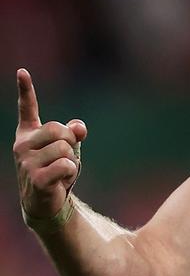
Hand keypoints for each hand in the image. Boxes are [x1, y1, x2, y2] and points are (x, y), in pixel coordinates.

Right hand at [13, 68, 86, 218]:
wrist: (45, 203)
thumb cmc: (55, 172)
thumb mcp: (67, 149)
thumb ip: (74, 133)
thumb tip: (79, 127)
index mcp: (28, 134)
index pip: (27, 109)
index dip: (26, 90)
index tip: (23, 72)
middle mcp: (22, 145)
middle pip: (59, 130)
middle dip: (70, 143)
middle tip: (64, 158)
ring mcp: (26, 162)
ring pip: (65, 149)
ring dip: (72, 161)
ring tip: (61, 172)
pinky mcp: (36, 178)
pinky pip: (65, 165)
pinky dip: (71, 172)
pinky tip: (61, 180)